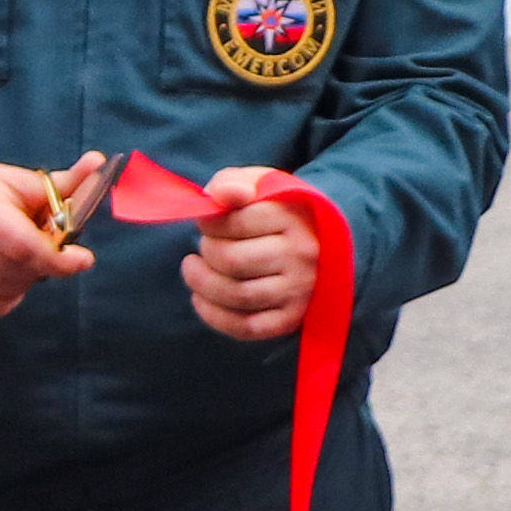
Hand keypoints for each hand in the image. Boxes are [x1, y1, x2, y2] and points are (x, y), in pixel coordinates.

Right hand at [0, 159, 98, 321]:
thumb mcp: (15, 179)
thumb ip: (62, 183)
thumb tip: (101, 164)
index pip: (25, 248)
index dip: (60, 260)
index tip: (82, 259)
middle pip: (23, 271)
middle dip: (45, 262)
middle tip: (40, 242)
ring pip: (13, 290)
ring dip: (25, 276)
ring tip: (9, 251)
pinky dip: (7, 292)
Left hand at [177, 176, 319, 344]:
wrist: (318, 240)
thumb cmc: (277, 209)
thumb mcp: (259, 184)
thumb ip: (233, 182)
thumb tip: (221, 195)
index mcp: (294, 218)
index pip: (236, 223)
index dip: (209, 224)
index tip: (206, 223)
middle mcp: (302, 256)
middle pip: (233, 261)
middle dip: (206, 253)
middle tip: (202, 247)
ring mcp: (300, 290)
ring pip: (237, 295)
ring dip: (202, 284)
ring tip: (192, 269)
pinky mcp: (292, 318)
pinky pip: (247, 327)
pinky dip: (215, 316)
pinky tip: (200, 299)